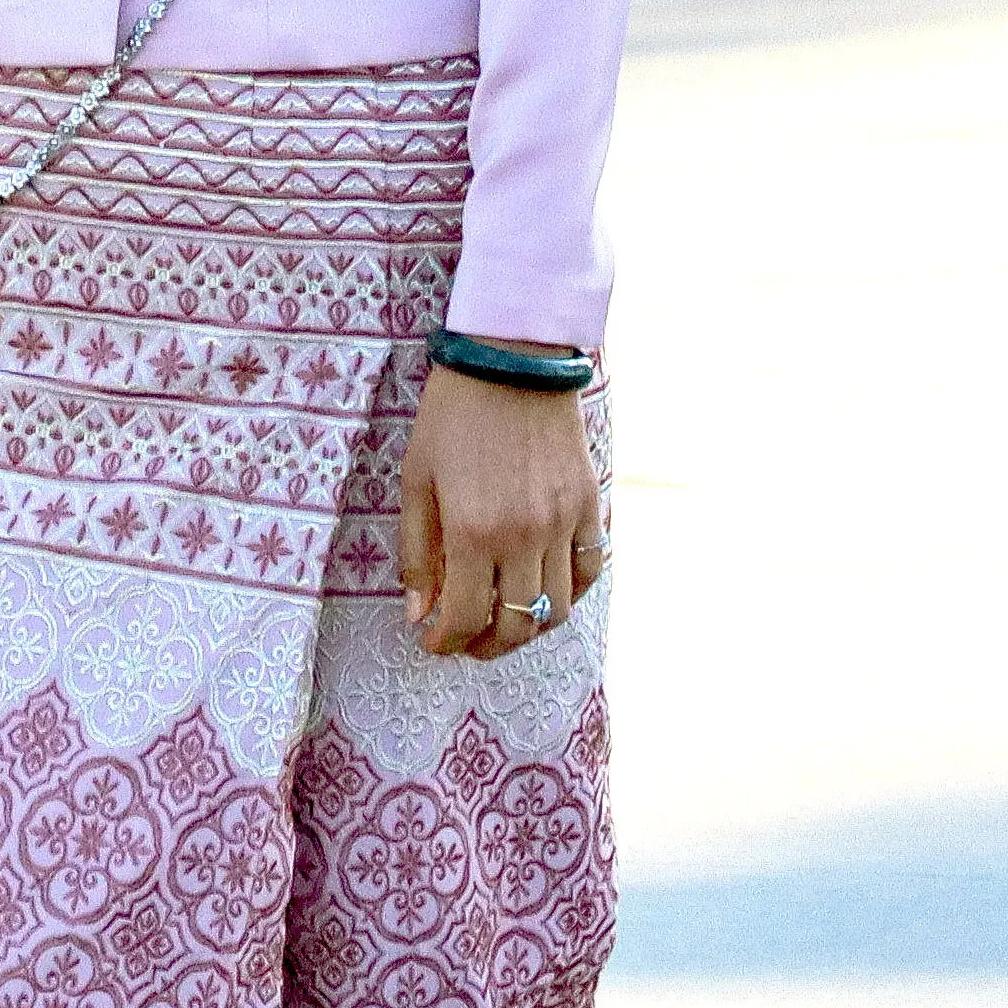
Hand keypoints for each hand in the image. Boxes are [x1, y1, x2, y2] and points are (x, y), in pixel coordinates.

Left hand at [395, 362, 599, 659]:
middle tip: (466, 641)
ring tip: (504, 622)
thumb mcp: (416, 480)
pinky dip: (570, 593)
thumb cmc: (453, 416)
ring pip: (557, 609)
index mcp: (471, 531)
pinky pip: (590, 571)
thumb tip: (419, 614)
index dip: (446, 642)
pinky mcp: (590, 506)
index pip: (465, 618)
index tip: (432, 642)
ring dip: (529, 628)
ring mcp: (563, 523)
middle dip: (485, 646)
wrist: (512, 361)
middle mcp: (523, 536)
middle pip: (514, 625)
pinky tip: (544, 590)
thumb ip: (416, 552)